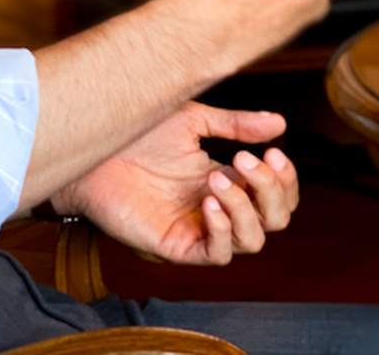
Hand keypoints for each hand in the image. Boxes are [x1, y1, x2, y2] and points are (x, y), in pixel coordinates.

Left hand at [50, 102, 298, 265]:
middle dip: (271, 191)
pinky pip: (215, 255)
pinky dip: (222, 231)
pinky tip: (208, 202)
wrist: (94, 150)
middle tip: (246, 161)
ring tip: (215, 178)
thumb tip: (281, 123)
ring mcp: (199, 229)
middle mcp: (218, 208)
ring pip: (252, 241)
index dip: (284, 180)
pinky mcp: (176, 245)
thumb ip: (235, 125)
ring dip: (245, 209)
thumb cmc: (136, 134)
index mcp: (225, 179)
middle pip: (274, 220)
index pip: (276, 196)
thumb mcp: (192, 121)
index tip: (273, 152)